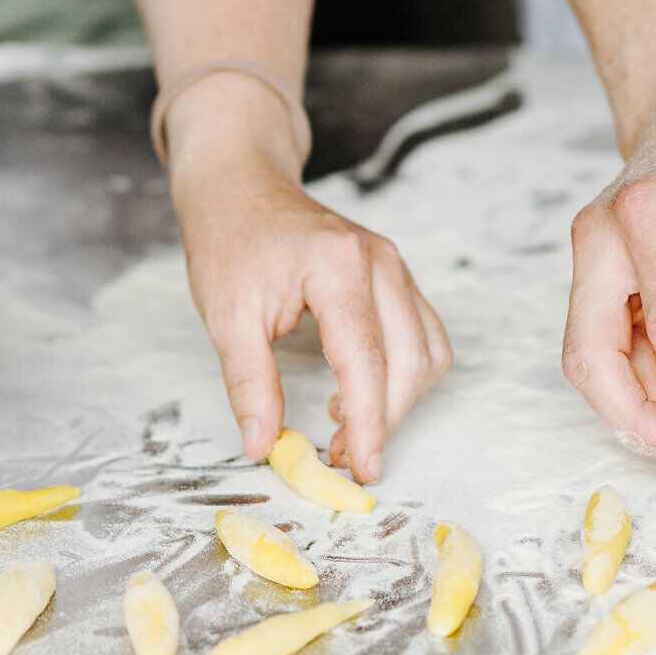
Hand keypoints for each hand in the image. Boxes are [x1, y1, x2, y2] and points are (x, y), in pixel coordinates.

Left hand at [167, 74, 450, 483]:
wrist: (240, 186)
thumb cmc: (230, 241)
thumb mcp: (227, 317)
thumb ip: (250, 383)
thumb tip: (262, 444)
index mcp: (339, 268)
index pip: (368, 363)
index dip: (369, 425)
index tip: (361, 468)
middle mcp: (380, 264)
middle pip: (410, 362)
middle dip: (384, 420)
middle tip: (341, 456)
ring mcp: (395, 266)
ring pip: (428, 351)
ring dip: (400, 399)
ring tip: (348, 426)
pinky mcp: (396, 275)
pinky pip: (424, 334)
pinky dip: (405, 372)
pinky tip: (361, 390)